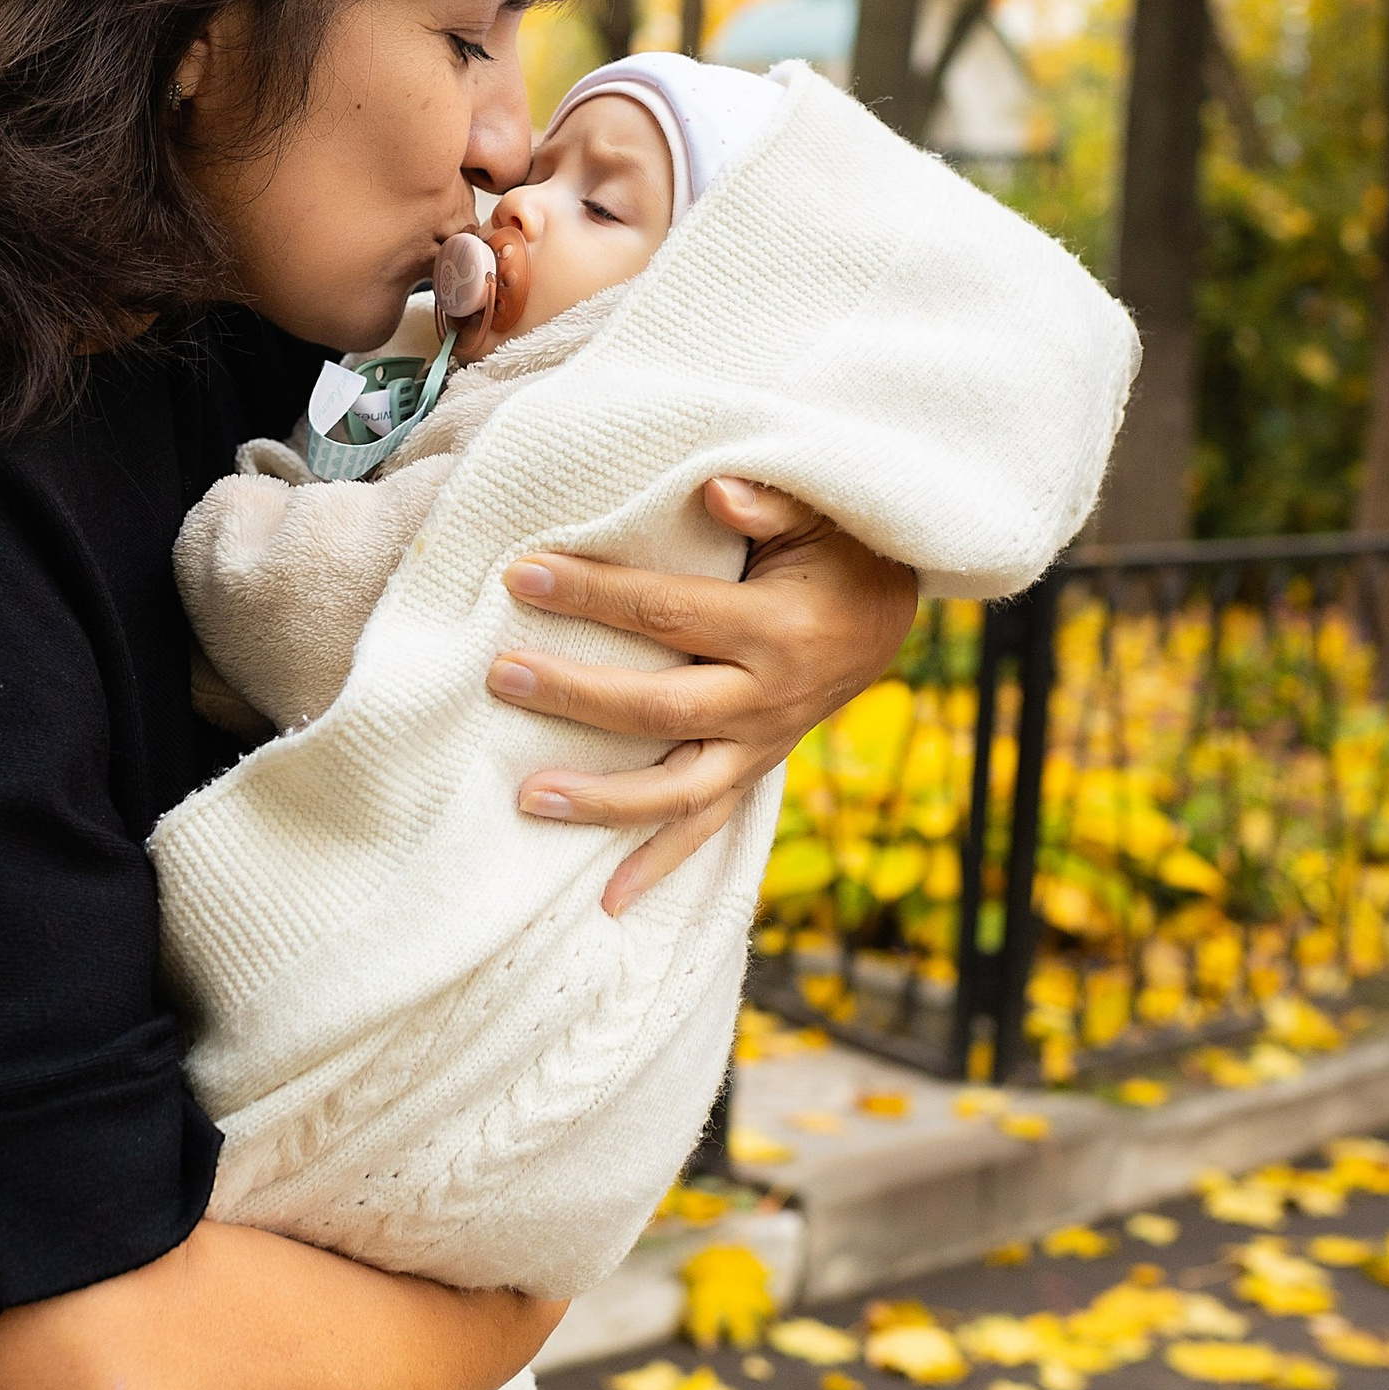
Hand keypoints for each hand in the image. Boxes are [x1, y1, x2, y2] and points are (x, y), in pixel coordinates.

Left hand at [489, 479, 916, 916]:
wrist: (887, 612)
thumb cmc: (837, 548)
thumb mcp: (815, 510)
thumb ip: (767, 500)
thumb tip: (713, 489)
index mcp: (778, 628)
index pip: (666, 611)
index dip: (593, 593)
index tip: (522, 576)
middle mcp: (771, 698)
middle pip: (658, 706)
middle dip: (574, 693)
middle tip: (501, 674)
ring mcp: (763, 745)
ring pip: (678, 788)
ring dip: (602, 799)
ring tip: (528, 798)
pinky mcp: (756, 770)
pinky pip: (707, 827)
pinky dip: (659, 864)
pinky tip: (607, 900)